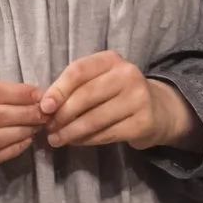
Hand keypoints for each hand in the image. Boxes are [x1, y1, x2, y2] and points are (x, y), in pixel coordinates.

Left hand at [40, 51, 194, 150]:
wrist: (158, 110)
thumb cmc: (118, 94)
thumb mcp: (98, 81)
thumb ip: (74, 88)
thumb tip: (45, 107)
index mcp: (111, 60)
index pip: (78, 71)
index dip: (58, 90)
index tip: (44, 107)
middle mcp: (128, 75)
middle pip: (86, 95)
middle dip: (62, 115)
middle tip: (48, 128)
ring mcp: (138, 99)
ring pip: (95, 118)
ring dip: (71, 132)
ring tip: (57, 139)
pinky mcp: (143, 123)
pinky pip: (107, 134)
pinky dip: (87, 140)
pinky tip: (77, 142)